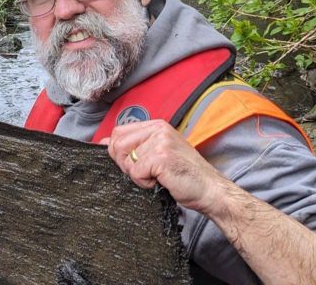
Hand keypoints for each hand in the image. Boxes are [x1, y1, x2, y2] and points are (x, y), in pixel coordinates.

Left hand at [101, 119, 226, 212]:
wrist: (211, 191)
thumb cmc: (185, 175)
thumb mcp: (157, 153)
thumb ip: (133, 145)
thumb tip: (104, 142)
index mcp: (156, 125)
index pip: (118, 132)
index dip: (118, 152)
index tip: (132, 163)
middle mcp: (158, 129)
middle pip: (117, 145)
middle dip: (126, 164)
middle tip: (147, 172)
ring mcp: (160, 142)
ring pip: (126, 161)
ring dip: (137, 175)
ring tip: (158, 176)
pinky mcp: (161, 157)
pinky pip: (135, 172)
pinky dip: (145, 182)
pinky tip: (162, 181)